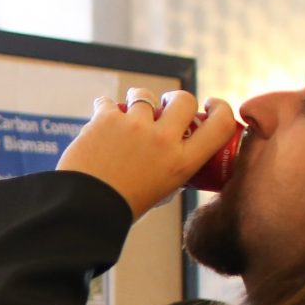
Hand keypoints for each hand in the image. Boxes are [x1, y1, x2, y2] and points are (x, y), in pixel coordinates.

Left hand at [57, 90, 237, 219]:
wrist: (82, 209)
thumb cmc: (120, 207)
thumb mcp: (161, 192)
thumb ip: (171, 171)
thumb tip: (174, 157)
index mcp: (182, 162)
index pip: (220, 124)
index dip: (221, 109)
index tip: (210, 106)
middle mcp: (163, 140)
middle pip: (184, 99)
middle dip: (175, 99)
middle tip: (166, 107)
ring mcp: (134, 127)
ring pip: (144, 95)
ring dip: (139, 101)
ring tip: (130, 114)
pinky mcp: (106, 119)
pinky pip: (108, 102)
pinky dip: (105, 109)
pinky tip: (103, 121)